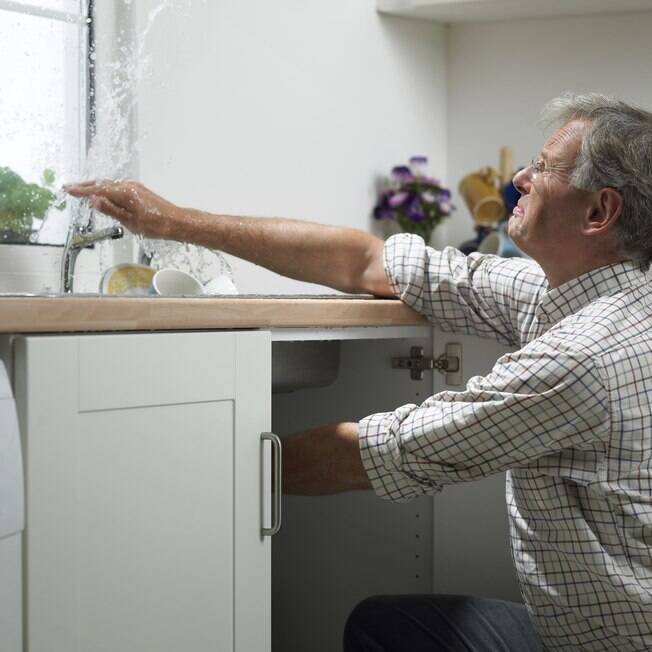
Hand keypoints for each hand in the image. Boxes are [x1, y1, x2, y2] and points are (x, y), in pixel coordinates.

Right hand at [63, 180, 180, 239]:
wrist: (176, 222)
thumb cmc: (156, 225)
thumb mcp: (129, 221)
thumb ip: (110, 210)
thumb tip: (93, 200)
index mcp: (124, 193)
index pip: (97, 190)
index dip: (81, 191)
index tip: (67, 190)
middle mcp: (129, 186)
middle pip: (102, 184)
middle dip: (85, 186)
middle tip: (70, 189)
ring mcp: (135, 188)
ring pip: (110, 185)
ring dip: (96, 188)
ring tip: (83, 192)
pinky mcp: (140, 192)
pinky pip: (118, 188)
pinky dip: (107, 190)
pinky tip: (104, 196)